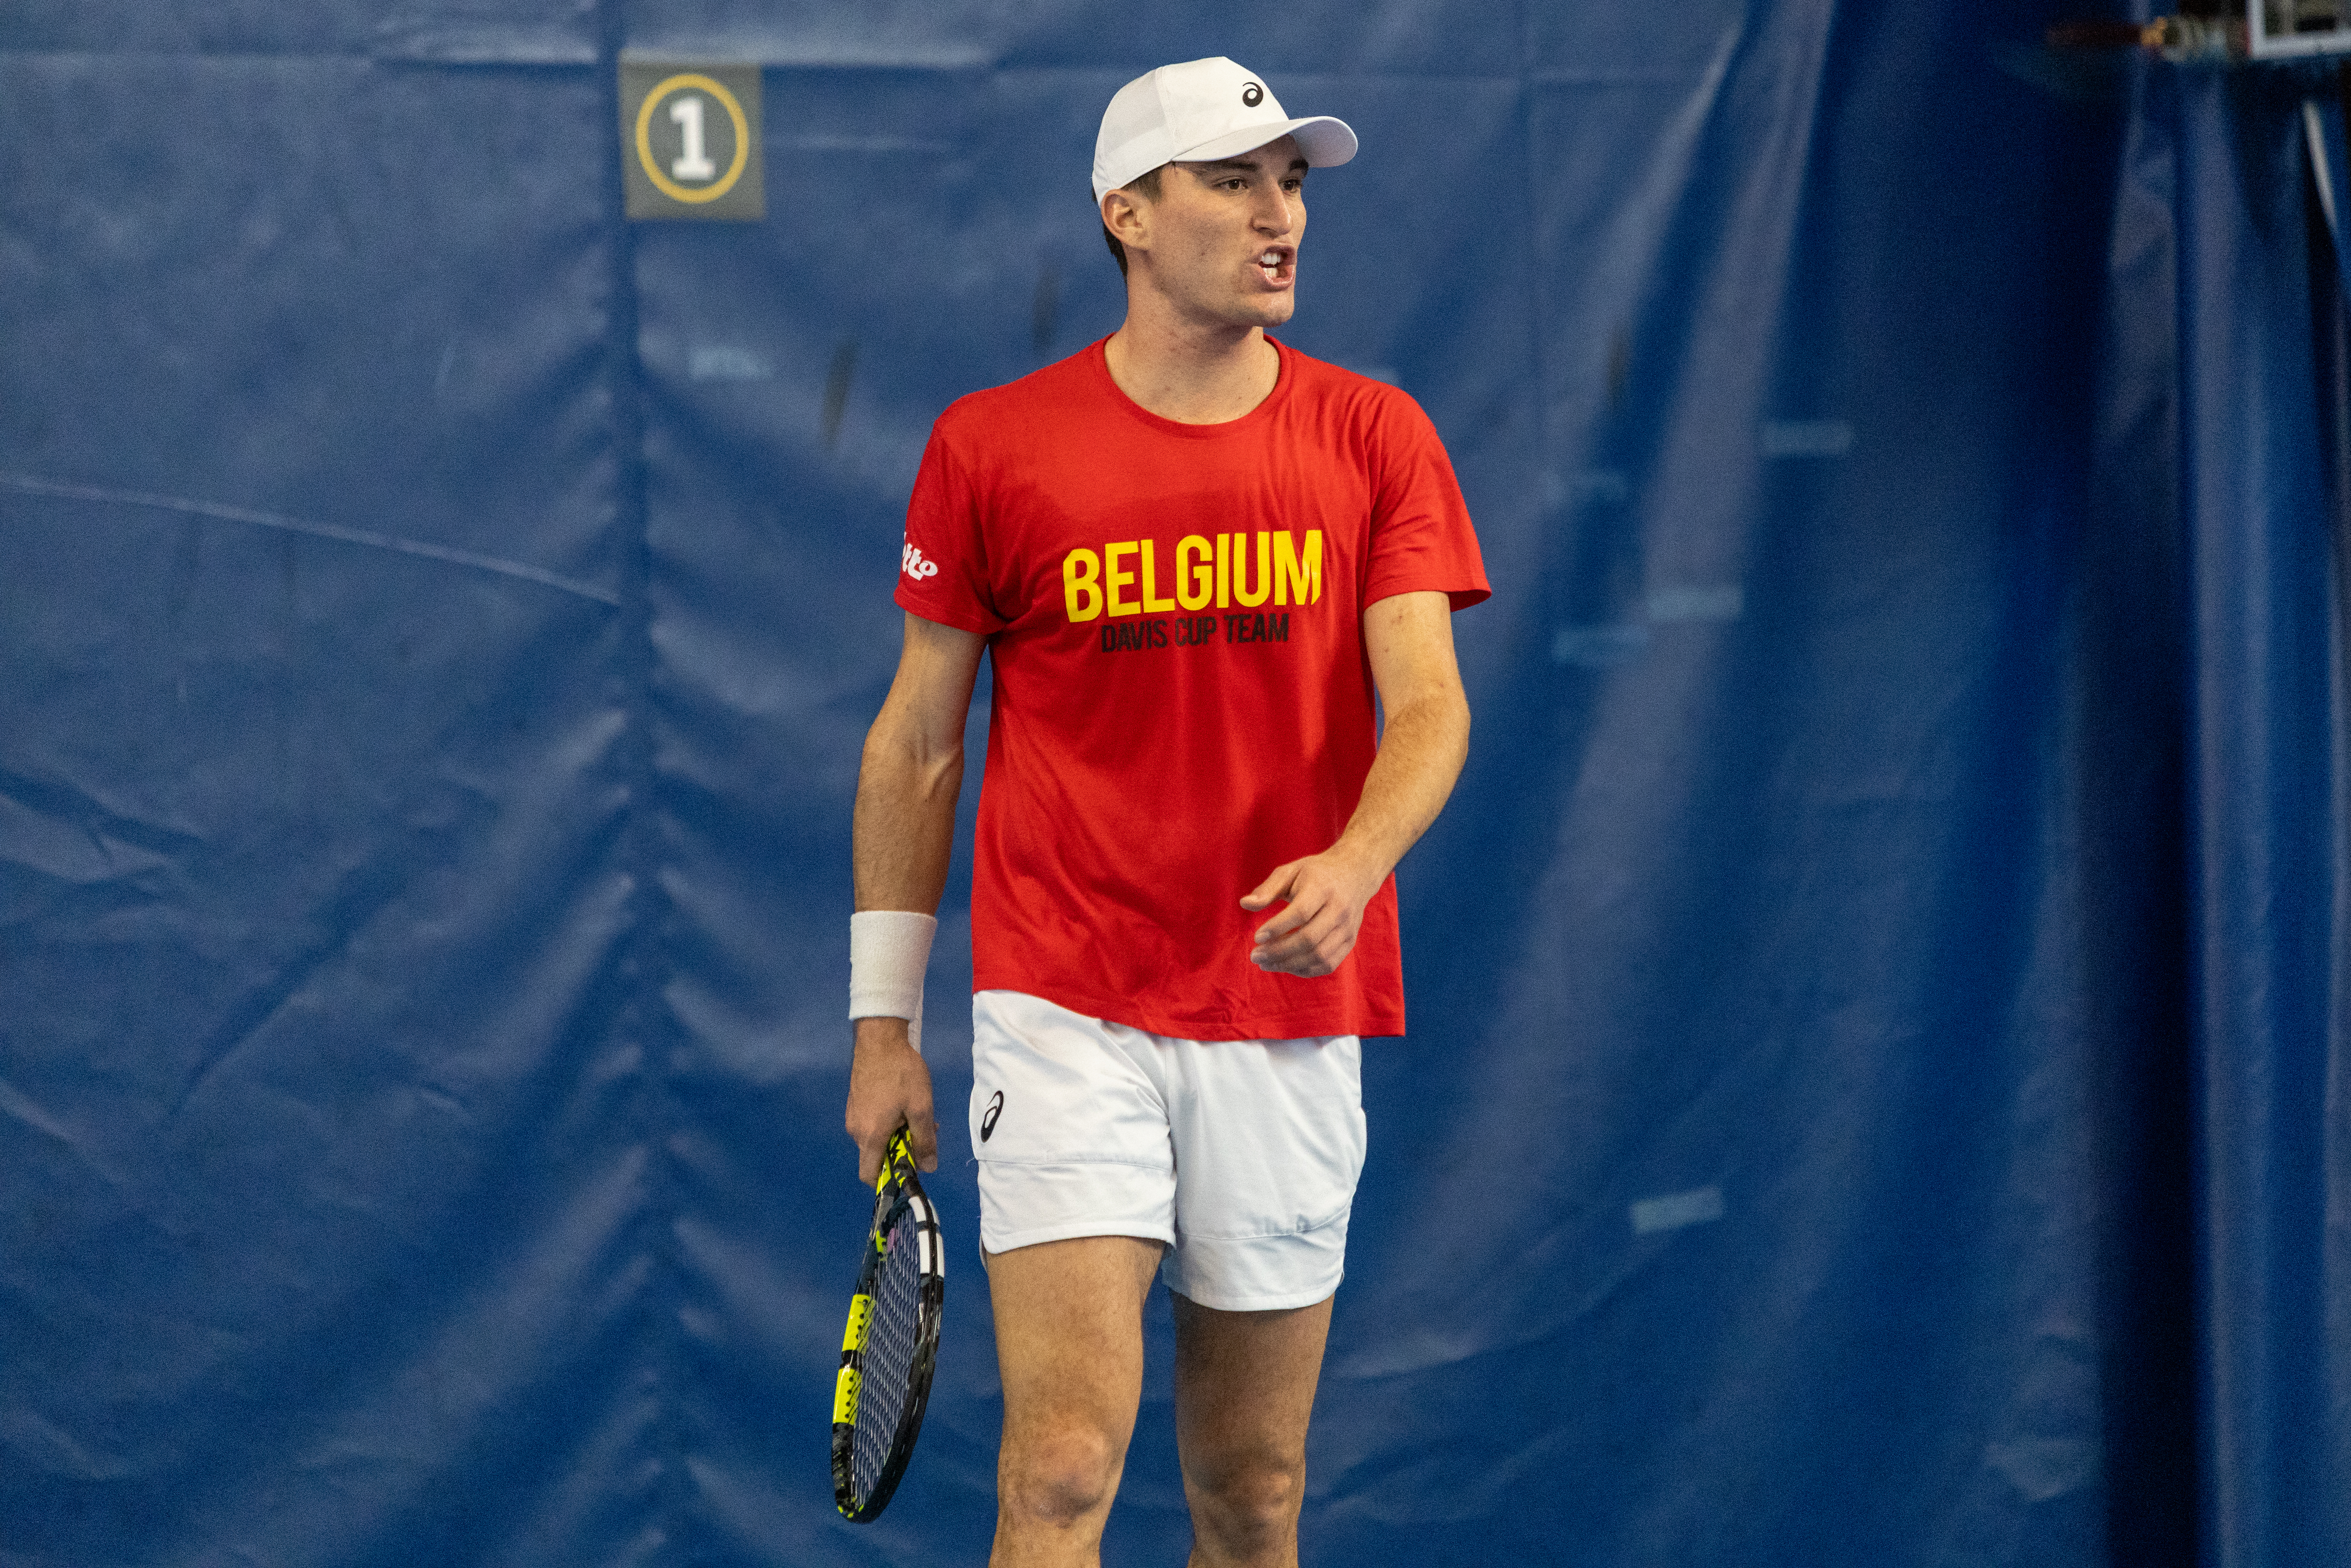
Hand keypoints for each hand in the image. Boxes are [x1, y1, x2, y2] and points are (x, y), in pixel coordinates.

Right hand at [846, 1017, 938, 1182]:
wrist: (879, 1039)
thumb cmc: (901, 1073)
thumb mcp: (921, 1108)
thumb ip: (925, 1140)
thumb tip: (928, 1168)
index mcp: (870, 1136)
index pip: (870, 1175)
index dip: (888, 1180)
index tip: (909, 1168)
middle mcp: (856, 1130)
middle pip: (877, 1156)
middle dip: (901, 1150)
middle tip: (924, 1131)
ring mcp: (853, 1115)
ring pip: (876, 1138)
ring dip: (897, 1133)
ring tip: (916, 1112)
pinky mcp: (855, 1103)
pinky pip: (871, 1123)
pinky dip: (888, 1122)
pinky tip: (903, 1103)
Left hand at [1240, 847, 1385, 976]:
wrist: (1355, 874)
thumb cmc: (1316, 873)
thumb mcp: (1291, 871)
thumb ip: (1268, 888)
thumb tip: (1245, 904)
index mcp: (1323, 887)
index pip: (1301, 912)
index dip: (1277, 927)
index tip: (1256, 937)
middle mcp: (1339, 909)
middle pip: (1309, 938)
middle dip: (1279, 951)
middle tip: (1255, 956)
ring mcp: (1347, 928)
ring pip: (1319, 956)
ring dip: (1289, 964)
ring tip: (1265, 963)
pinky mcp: (1349, 941)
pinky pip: (1328, 964)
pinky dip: (1305, 970)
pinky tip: (1286, 965)